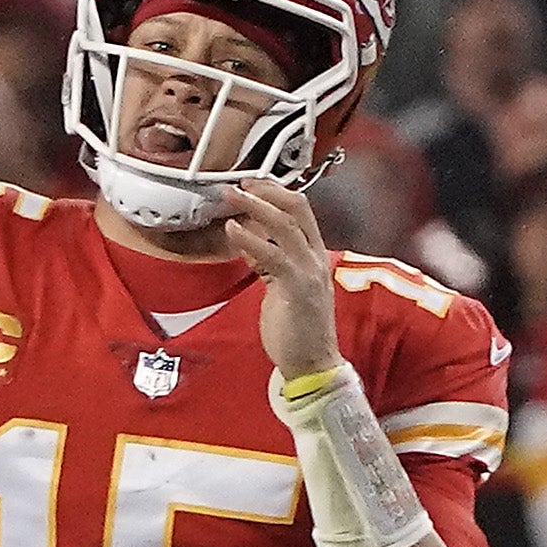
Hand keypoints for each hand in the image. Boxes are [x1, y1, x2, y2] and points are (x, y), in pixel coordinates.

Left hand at [223, 180, 341, 380]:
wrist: (313, 363)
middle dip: (267, 190)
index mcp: (314, 256)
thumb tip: (247, 238)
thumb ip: (268, 261)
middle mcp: (315, 258)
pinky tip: (232, 230)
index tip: (251, 183)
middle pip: (297, 208)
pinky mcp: (296, 287)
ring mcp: (308, 271)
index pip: (301, 210)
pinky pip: (272, 255)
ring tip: (231, 196)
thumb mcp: (281, 285)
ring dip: (255, 206)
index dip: (275, 192)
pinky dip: (250, 239)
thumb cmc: (297, 328)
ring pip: (285, 224)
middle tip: (239, 183)